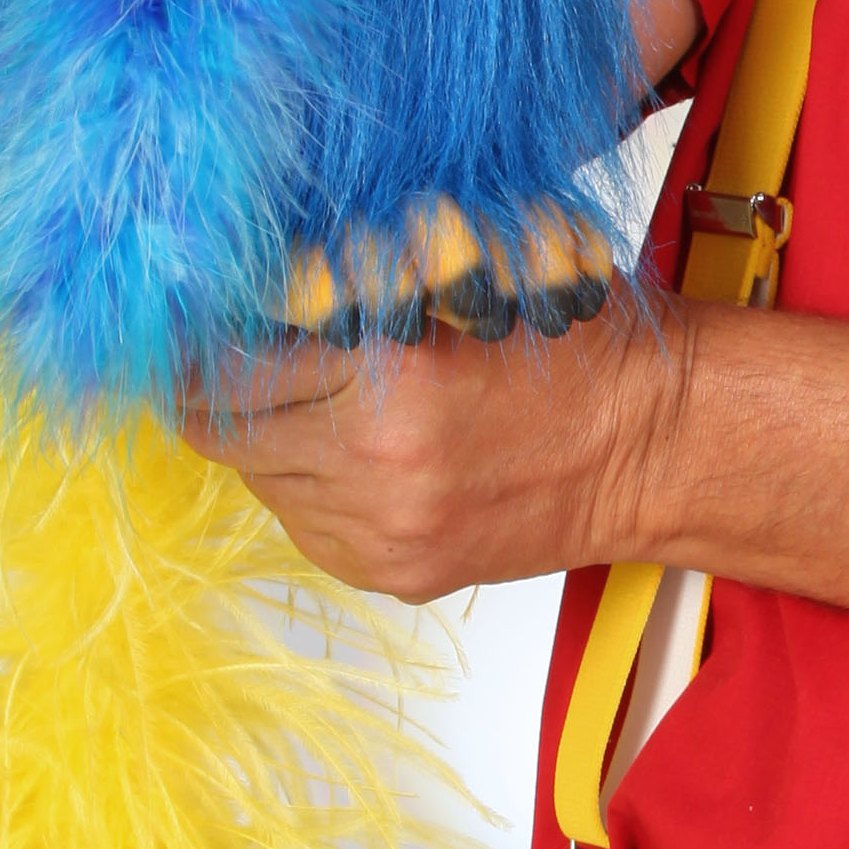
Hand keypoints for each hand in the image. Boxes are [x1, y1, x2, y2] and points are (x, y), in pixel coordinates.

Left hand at [184, 293, 680, 603]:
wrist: (656, 445)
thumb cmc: (574, 343)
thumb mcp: (464, 274)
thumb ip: (356, 275)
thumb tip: (243, 274)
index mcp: (388, 368)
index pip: (223, 364)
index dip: (197, 338)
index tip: (192, 318)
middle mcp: (372, 460)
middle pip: (219, 429)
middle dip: (219, 389)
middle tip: (236, 354)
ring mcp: (380, 530)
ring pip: (258, 482)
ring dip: (270, 439)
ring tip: (324, 402)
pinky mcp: (393, 573)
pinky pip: (304, 527)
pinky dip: (314, 488)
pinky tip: (363, 455)